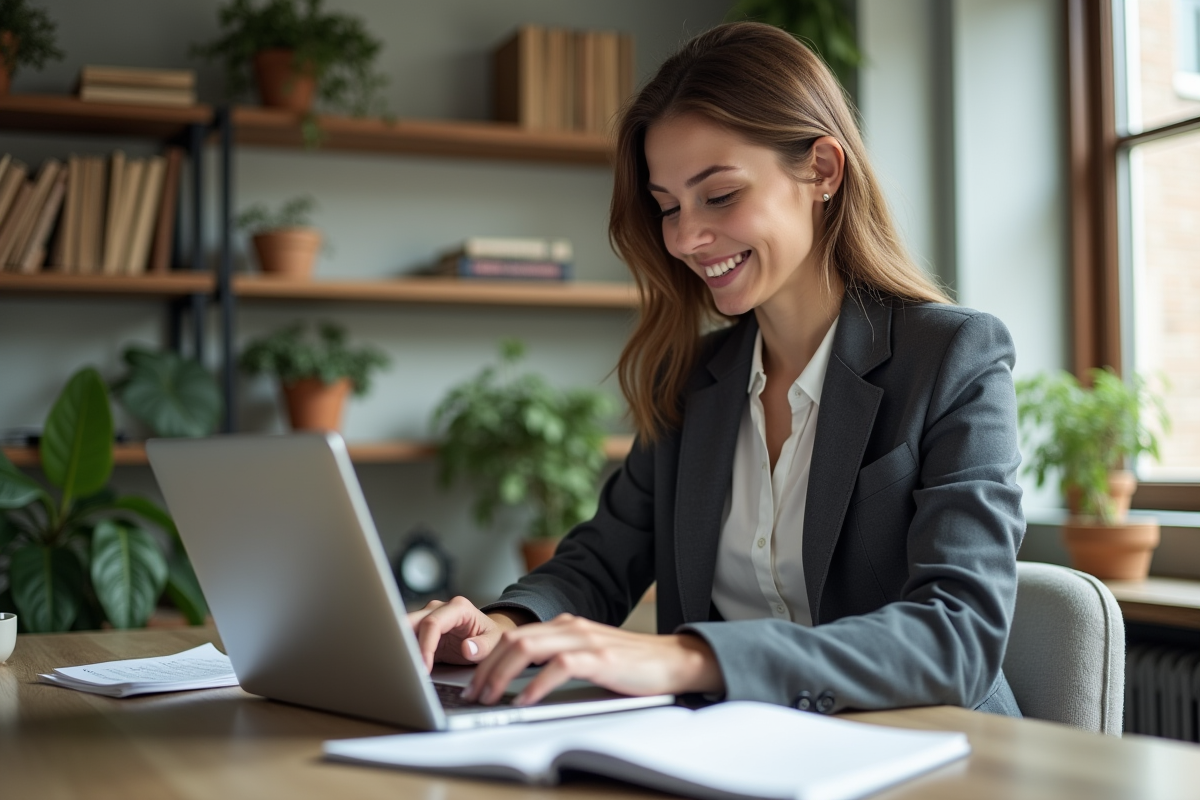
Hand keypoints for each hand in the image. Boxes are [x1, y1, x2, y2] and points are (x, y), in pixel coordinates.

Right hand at [406, 596, 531, 671]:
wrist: (486, 635)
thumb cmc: (490, 635)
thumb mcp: (494, 641)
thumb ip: (484, 646)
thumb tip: (468, 648)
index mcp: (458, 608)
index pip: (432, 623)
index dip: (425, 646)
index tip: (424, 667)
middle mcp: (438, 609)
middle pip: (411, 622)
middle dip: (404, 644)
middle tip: (403, 668)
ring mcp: (427, 618)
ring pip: (403, 629)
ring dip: (401, 648)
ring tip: (401, 670)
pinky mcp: (421, 631)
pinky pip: (406, 640)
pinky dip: (403, 653)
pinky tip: (403, 667)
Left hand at [462, 613, 724, 705]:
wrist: (674, 660)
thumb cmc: (631, 665)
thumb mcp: (588, 656)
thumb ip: (559, 660)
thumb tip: (522, 682)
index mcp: (566, 625)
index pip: (515, 636)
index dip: (488, 658)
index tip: (473, 680)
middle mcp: (571, 627)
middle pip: (513, 639)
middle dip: (486, 667)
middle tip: (473, 693)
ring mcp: (585, 640)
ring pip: (528, 647)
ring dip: (502, 674)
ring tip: (489, 697)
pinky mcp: (600, 658)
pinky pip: (558, 666)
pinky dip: (536, 684)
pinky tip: (524, 701)